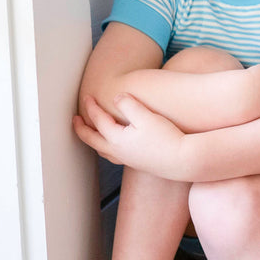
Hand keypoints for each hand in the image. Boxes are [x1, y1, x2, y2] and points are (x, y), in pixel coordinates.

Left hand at [73, 94, 188, 177]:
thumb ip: (129, 104)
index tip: (87, 97)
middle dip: (82, 128)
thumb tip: (117, 97)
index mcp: (116, 139)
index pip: (98, 120)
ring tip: (91, 133)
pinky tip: (115, 146)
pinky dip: (106, 148)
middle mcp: (118, 152)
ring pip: (102, 150)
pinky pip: (113, 155)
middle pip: (92, 140)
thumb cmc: (167, 138)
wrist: (184, 160)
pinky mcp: (138, 163)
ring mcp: (127, 159)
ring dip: (93, 140)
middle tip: (75, 120)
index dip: (91, 107)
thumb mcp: (147, 116)